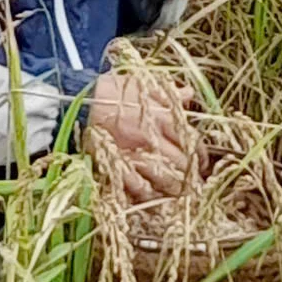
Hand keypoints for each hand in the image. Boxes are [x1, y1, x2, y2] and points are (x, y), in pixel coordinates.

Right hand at [86, 72, 197, 200]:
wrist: (78, 101)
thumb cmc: (108, 91)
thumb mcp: (141, 83)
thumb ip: (167, 92)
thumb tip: (189, 94)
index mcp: (161, 117)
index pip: (192, 141)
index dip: (202, 155)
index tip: (203, 163)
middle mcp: (153, 138)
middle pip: (183, 162)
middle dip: (193, 175)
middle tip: (196, 183)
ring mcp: (136, 154)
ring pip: (166, 178)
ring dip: (177, 188)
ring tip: (182, 194)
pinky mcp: (118, 166)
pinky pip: (139, 188)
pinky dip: (150, 195)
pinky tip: (154, 198)